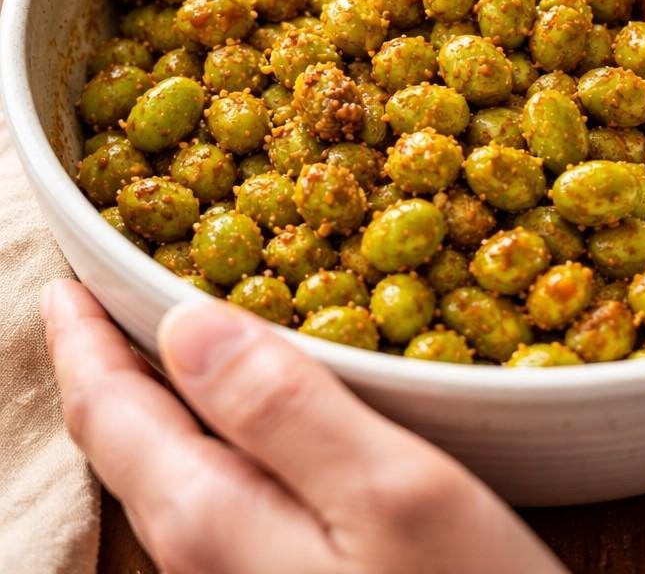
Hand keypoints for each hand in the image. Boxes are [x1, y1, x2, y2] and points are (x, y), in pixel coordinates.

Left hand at [41, 280, 564, 573]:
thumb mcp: (390, 491)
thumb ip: (285, 410)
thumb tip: (187, 326)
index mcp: (212, 522)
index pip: (112, 414)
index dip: (83, 340)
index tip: (68, 283)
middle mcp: (204, 559)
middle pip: (126, 444)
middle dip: (108, 367)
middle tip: (107, 299)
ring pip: (168, 469)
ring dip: (160, 398)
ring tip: (167, 342)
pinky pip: (213, 490)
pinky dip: (209, 432)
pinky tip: (244, 415)